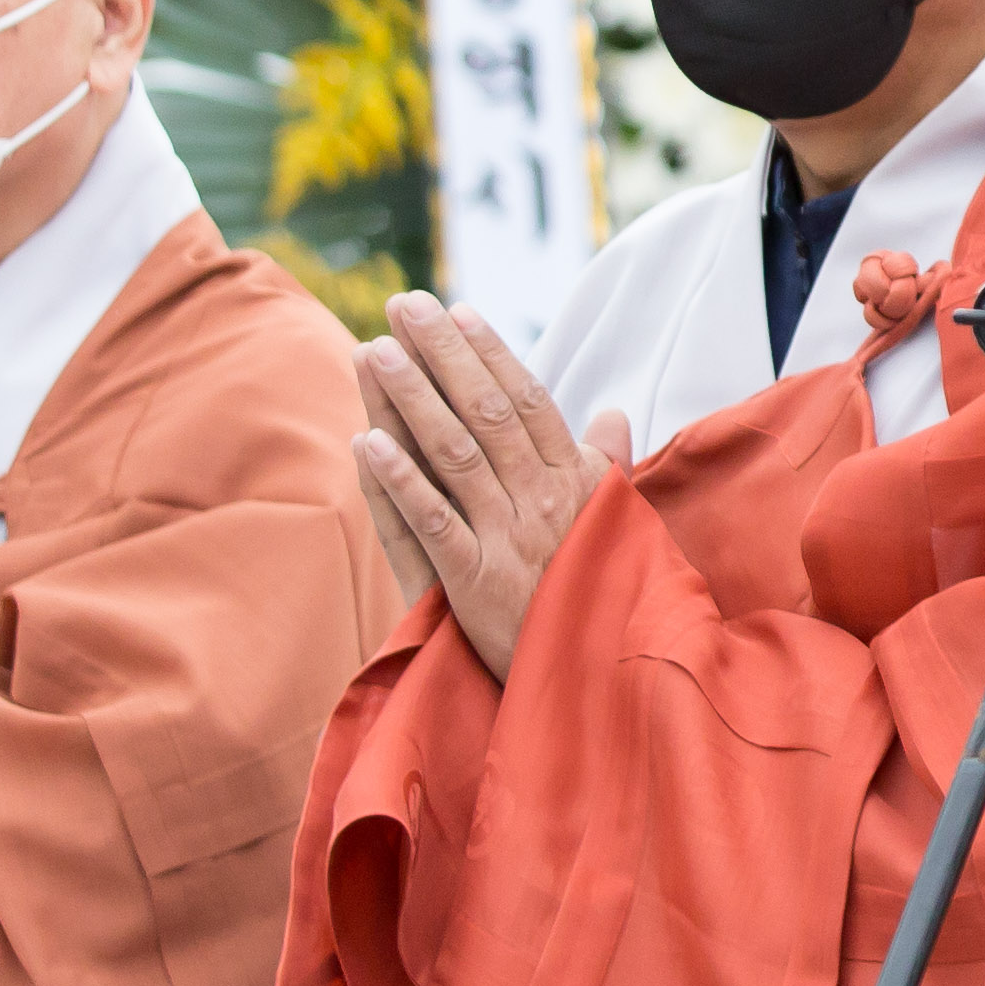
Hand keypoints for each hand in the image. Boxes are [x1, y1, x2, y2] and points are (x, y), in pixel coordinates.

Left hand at [352, 293, 629, 679]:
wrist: (608, 679)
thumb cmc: (608, 597)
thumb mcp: (618, 524)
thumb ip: (605, 467)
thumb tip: (612, 413)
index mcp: (574, 482)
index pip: (530, 401)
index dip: (492, 353)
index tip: (458, 311)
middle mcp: (542, 501)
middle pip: (487, 411)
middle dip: (443, 354)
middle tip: (404, 306)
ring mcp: (508, 539)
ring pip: (455, 453)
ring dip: (412, 398)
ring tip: (376, 351)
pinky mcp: (475, 582)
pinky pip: (432, 521)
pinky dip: (399, 480)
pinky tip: (366, 441)